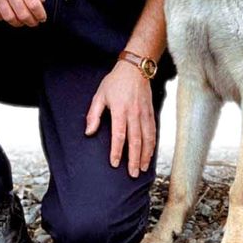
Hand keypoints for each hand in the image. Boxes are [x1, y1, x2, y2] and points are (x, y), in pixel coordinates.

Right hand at [0, 0, 46, 25]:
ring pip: (9, 17)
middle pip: (23, 14)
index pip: (33, 4)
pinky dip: (2, 19)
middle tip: (33, 22)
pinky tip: (6, 14)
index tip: (42, 18)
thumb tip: (41, 1)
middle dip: (31, 22)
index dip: (40, 15)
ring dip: (17, 23)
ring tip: (21, 21)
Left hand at [85, 61, 155, 176]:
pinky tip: (150, 154)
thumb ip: (94, 114)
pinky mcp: (151, 113)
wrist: (135, 69)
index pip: (119, 134)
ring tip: (142, 169)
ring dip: (145, 155)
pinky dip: (152, 145)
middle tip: (132, 174)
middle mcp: (134, 114)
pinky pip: (153, 132)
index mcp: (120, 110)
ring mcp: (144, 114)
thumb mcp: (100, 95)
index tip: (115, 163)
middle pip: (135, 141)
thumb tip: (89, 132)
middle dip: (134, 159)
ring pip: (147, 139)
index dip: (117, 150)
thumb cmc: (115, 82)